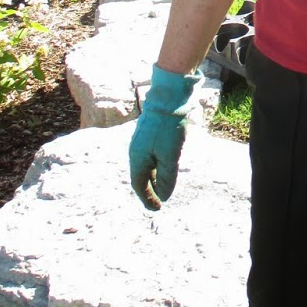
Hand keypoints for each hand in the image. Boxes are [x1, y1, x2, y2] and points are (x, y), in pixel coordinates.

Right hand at [128, 64, 198, 208]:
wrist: (168, 97)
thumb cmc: (168, 128)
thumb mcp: (170, 156)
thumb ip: (166, 178)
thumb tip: (163, 197)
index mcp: (137, 158)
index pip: (139, 185)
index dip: (147, 199)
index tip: (157, 209)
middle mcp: (136, 150)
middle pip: (141, 176)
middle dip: (149, 190)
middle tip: (159, 202)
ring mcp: (142, 141)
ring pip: (146, 165)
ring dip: (153, 178)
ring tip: (162, 187)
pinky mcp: (150, 133)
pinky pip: (151, 155)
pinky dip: (157, 166)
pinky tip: (164, 166)